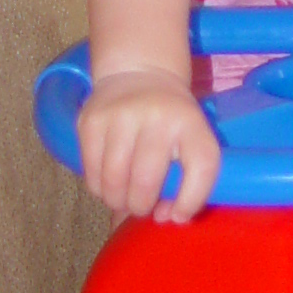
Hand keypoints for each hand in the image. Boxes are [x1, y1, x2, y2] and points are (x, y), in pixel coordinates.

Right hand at [77, 66, 220, 221]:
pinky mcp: (91, 121)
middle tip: (142, 207)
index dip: (191, 201)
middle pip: (146, 183)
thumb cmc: (171, 120)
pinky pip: (91, 174)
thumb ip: (186, 181)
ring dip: (118, 201)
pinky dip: (100, 188)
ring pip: (114, 183)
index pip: (201, 167)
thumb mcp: (190, 139)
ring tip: (123, 198)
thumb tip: (166, 219)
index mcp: (191, 122)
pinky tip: (108, 182)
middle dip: (142, 207)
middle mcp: (157, 116)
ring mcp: (120, 116)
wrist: (139, 73)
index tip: (179, 216)